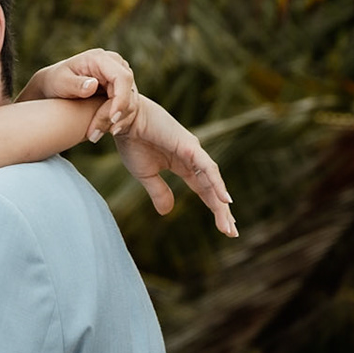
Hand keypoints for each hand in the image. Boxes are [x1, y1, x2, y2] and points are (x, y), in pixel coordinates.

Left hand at [21, 48, 138, 141]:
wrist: (54, 86)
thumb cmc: (56, 81)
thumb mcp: (61, 82)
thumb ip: (76, 84)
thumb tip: (93, 85)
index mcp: (101, 59)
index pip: (122, 77)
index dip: (121, 98)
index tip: (112, 118)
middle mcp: (116, 65)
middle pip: (128, 93)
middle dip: (113, 116)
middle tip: (94, 135)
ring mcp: (120, 78)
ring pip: (129, 103)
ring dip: (113, 123)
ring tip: (93, 135)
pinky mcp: (121, 90)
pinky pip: (126, 109)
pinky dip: (115, 123)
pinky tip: (100, 132)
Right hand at [113, 95, 236, 235]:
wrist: (122, 120)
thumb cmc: (132, 141)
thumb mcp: (145, 175)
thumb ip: (158, 192)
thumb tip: (167, 213)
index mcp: (183, 165)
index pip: (204, 190)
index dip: (214, 208)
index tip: (224, 229)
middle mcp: (193, 159)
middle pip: (212, 189)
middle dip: (222, 211)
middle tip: (231, 233)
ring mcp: (193, 151)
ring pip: (212, 181)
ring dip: (221, 203)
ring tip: (228, 225)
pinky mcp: (189, 146)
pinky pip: (206, 168)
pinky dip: (216, 183)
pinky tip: (225, 200)